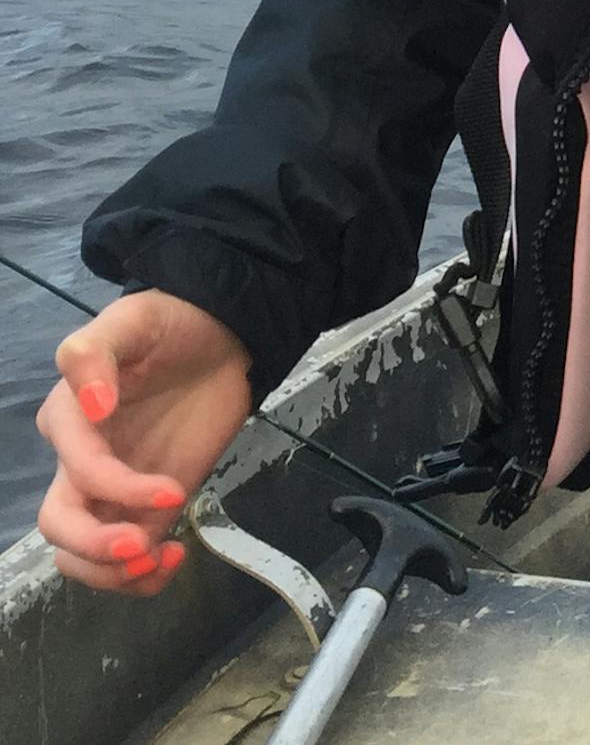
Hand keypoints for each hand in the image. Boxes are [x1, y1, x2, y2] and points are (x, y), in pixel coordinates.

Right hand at [36, 290, 252, 595]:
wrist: (223, 334)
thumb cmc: (172, 323)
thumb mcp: (133, 318)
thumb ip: (96, 352)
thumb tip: (90, 405)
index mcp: (69, 420)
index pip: (77, 471)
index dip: (115, 487)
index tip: (170, 490)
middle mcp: (80, 463)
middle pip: (60, 526)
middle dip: (95, 546)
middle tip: (143, 546)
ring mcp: (113, 491)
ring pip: (81, 555)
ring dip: (113, 573)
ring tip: (161, 558)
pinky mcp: (146, 507)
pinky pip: (125, 559)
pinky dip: (141, 576)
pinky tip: (174, 556)